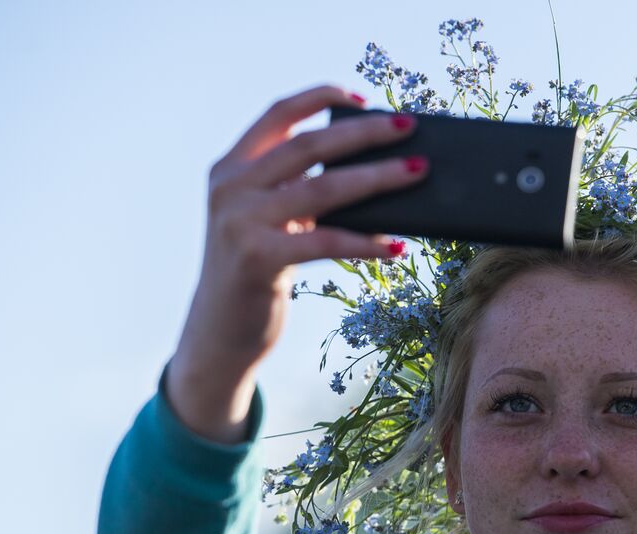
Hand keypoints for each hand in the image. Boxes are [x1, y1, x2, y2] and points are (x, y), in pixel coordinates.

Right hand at [167, 84, 425, 440]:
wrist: (219, 332)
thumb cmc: (256, 272)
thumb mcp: (267, 221)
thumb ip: (296, 192)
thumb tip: (371, 173)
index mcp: (231, 168)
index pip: (279, 115)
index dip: (320, 98)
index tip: (363, 97)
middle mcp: (231, 188)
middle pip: (310, 145)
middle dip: (365, 133)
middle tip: (408, 127)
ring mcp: (241, 222)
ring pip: (324, 188)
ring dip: (378, 178)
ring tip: (417, 172)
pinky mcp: (259, 258)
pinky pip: (327, 242)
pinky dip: (367, 242)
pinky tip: (396, 246)